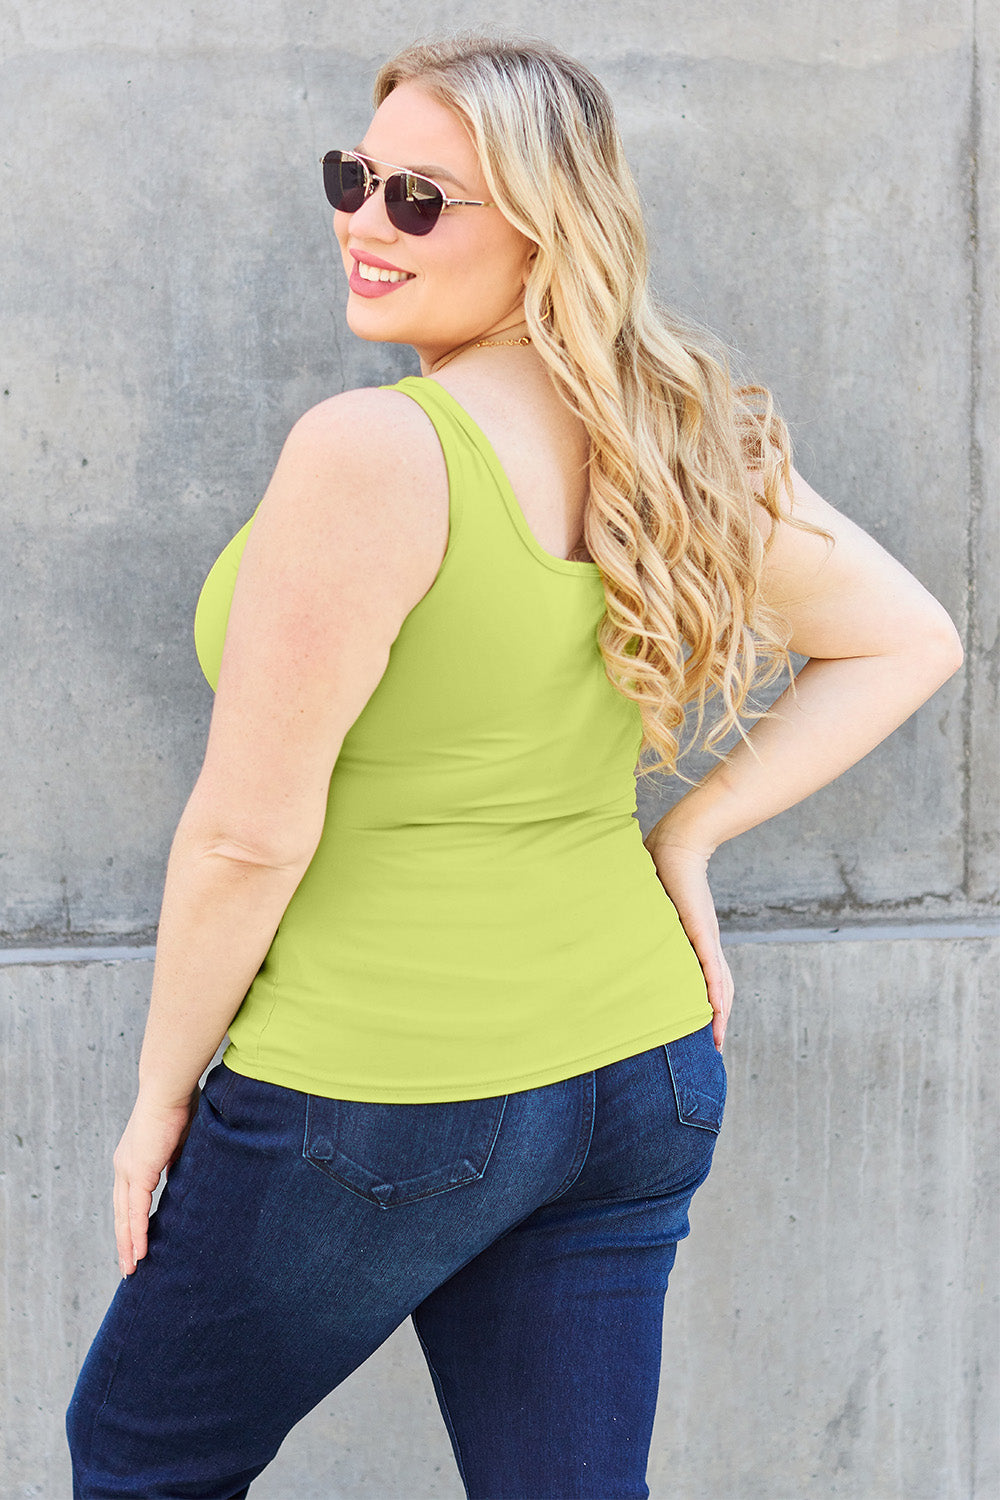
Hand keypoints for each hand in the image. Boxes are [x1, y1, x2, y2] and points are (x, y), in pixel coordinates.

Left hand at [112, 1087, 199, 1275]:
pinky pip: (135, 1210)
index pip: (128, 1198)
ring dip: (128, 1245)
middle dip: (124, 1242)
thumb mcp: (180, 1142)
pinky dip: (137, 1232)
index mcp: (133, 1158)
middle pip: (120, 1213)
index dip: (131, 1221)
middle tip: (128, 1267)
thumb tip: (186, 1181)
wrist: (169, 1088)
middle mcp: (124, 1167)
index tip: (135, 1242)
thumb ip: (178, 1163)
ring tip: (132, 1269)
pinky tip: (141, 1252)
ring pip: (124, 1217)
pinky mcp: (137, 1172)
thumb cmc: (180, 1105)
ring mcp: (128, 1170)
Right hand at [644, 824, 733, 1050]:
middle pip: (719, 988)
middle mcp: (705, 943)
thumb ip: (638, 921)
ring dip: (719, 1013)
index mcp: (694, 940)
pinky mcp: (701, 930)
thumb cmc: (661, 869)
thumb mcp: (649, 907)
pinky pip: (711, 967)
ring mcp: (705, 938)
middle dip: (716, 1018)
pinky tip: (718, 1011)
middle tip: (713, 1045)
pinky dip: (715, 991)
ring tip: (716, 1039)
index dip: (706, 1004)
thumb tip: (612, 926)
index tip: (702, 1028)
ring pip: (719, 984)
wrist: (677, 844)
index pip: (706, 978)